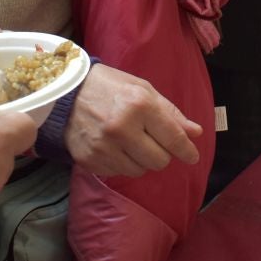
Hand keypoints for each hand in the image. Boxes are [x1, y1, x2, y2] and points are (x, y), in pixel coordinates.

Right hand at [63, 65, 202, 175]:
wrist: (65, 93)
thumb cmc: (109, 87)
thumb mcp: (143, 90)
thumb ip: (170, 113)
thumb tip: (195, 133)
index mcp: (139, 106)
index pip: (173, 138)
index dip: (186, 150)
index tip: (192, 156)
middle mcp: (122, 129)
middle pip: (159, 161)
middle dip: (161, 153)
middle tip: (152, 140)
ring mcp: (104, 148)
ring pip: (140, 171)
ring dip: (141, 160)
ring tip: (130, 142)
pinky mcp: (90, 161)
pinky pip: (119, 173)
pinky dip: (122, 163)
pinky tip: (114, 147)